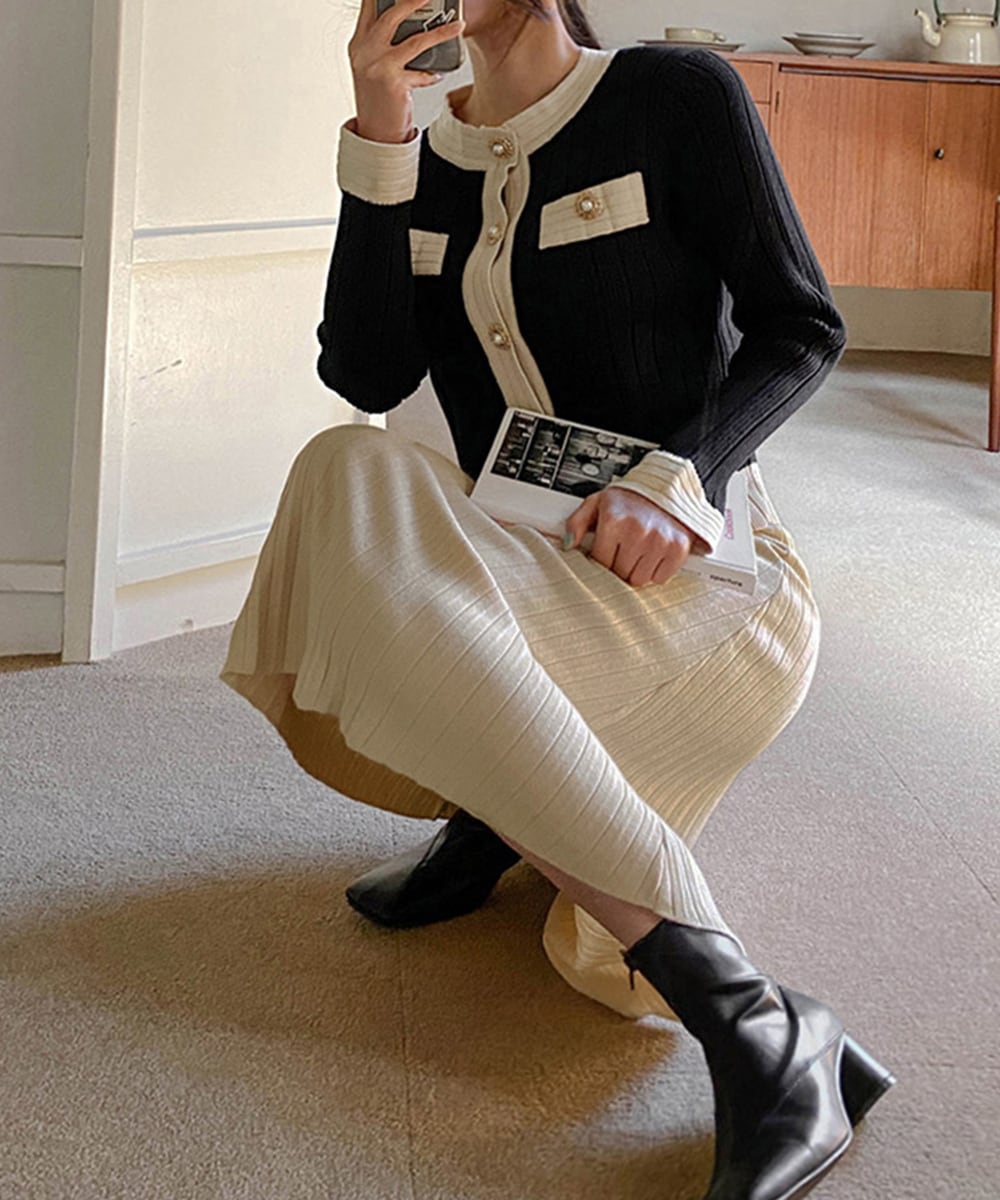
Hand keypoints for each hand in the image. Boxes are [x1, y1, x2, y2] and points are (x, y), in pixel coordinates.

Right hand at [349, 0, 465, 142]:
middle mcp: (364, 52)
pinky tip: (436, 74)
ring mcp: (378, 67)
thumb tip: (408, 21)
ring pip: (415, 41)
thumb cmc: (377, 99)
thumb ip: (381, 43)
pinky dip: (431, 73)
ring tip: (457, 26)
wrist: (375, 133)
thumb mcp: (371, 66)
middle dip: (413, 1)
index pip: (368, 6)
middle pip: (391, 15)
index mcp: (358, 43)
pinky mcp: (393, 83)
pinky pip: (422, 72)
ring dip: (441, 33)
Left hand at [563, 487, 697, 587]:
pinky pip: (660, 578)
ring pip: (639, 580)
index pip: (601, 563)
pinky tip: (654, 554)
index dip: (601, 560)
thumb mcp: (597, 503)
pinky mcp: (678, 549)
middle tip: (624, 550)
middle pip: (619, 574)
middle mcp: (637, 531)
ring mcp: (660, 541)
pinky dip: (656, 571)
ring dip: (636, 570)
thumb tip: (567, 544)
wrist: (667, 486)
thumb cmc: (629, 499)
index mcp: (614, 521)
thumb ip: (577, 523)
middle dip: (619, 565)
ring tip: (638, 551)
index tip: (606, 551)